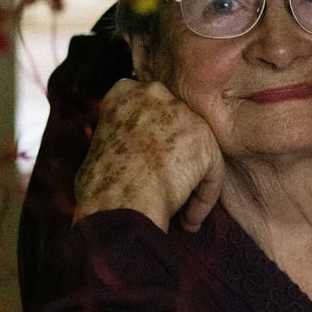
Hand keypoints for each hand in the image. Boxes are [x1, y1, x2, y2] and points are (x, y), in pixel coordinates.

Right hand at [73, 78, 224, 231]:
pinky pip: (212, 172)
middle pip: (177, 126)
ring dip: (190, 183)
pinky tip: (189, 219)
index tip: (147, 163)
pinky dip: (203, 198)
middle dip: (175, 158)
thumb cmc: (101, 186)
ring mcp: (184, 116)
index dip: (151, 139)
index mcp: (124, 92)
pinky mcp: (205, 142)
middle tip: (166, 188)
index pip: (149, 108)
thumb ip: (121, 136)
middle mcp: (156, 95)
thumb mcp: (99, 146)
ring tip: (179, 211)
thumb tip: (132, 152)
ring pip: (197, 151)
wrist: (118, 203)